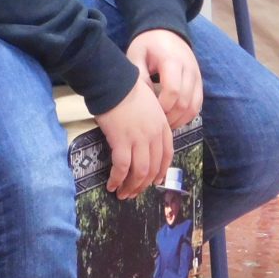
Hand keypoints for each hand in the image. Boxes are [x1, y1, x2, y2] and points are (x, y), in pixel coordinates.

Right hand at [95, 77, 171, 198]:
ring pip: (140, 171)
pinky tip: (111, 184)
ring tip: (122, 194)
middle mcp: (154, 136)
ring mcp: (139, 139)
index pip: (166, 155)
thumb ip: (150, 123)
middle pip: (153, 167)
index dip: (160, 171)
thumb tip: (141, 140)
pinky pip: (122, 167)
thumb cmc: (127, 90)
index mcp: (162, 126)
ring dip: (131, 186)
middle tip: (133, 193)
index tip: (154, 181)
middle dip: (143, 184)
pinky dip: (117, 179)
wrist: (114, 83)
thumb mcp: (148, 106)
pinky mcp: (122, 141)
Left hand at [126, 29, 202, 128]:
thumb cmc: (147, 44)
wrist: (165, 31)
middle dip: (170, 116)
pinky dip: (187, 115)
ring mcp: (197, 76)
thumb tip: (145, 102)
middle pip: (184, 102)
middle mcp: (189, 69)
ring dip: (179, 119)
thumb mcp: (136, 55)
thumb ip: (140, 76)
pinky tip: (173, 119)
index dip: (162, 106)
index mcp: (172, 61)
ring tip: (164, 125)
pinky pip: (198, 104)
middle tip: (155, 123)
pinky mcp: (200, 82)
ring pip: (194, 106)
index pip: (173, 90)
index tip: (150, 113)